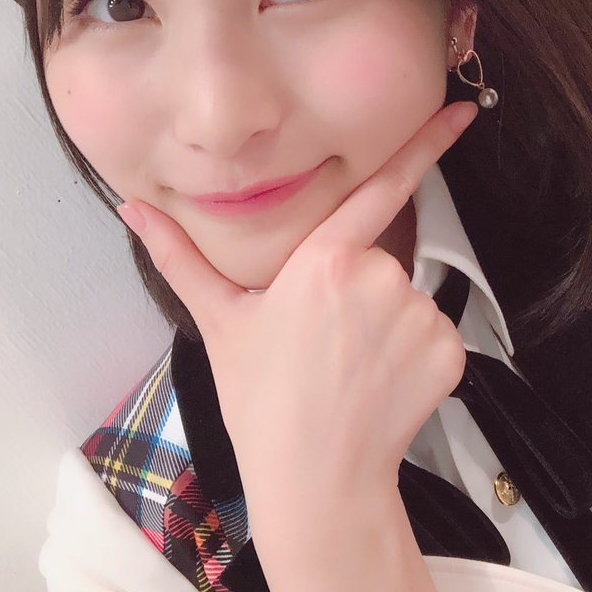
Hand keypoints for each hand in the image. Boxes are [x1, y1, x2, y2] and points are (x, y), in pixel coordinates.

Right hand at [117, 101, 476, 505]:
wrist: (317, 482)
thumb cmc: (262, 401)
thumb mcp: (220, 322)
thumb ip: (179, 257)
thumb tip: (130, 208)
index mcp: (324, 260)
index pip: (382, 187)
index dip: (426, 144)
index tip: (462, 110)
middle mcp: (379, 278)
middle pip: (380, 260)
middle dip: (360, 290)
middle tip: (327, 344)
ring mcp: (419, 316)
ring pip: (408, 300)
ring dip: (386, 324)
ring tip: (350, 369)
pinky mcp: (450, 353)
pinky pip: (435, 336)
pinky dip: (415, 356)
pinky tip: (381, 386)